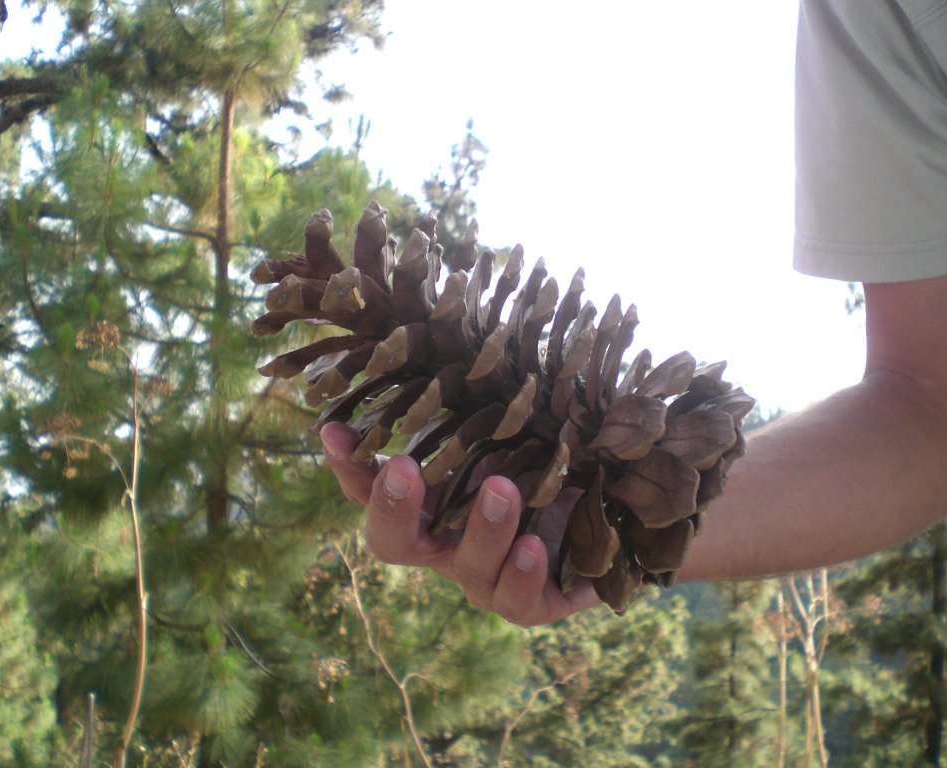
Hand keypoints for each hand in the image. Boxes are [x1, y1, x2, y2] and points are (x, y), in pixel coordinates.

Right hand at [320, 422, 600, 624]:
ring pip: (467, 568)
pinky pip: (516, 602)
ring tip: (501, 489)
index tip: (333, 430)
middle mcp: (447, 542)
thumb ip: (486, 395)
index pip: (373, 487)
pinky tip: (532, 547)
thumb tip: (461, 338)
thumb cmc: (551, 452)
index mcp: (432, 497)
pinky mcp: (533, 601)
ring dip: (480, 529)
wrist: (613, 507)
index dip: (349, 465)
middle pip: (394, 542)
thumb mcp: (516, 420)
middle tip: (404, 470)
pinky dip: (519, 576)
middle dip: (393, 509)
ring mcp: (487, 576)